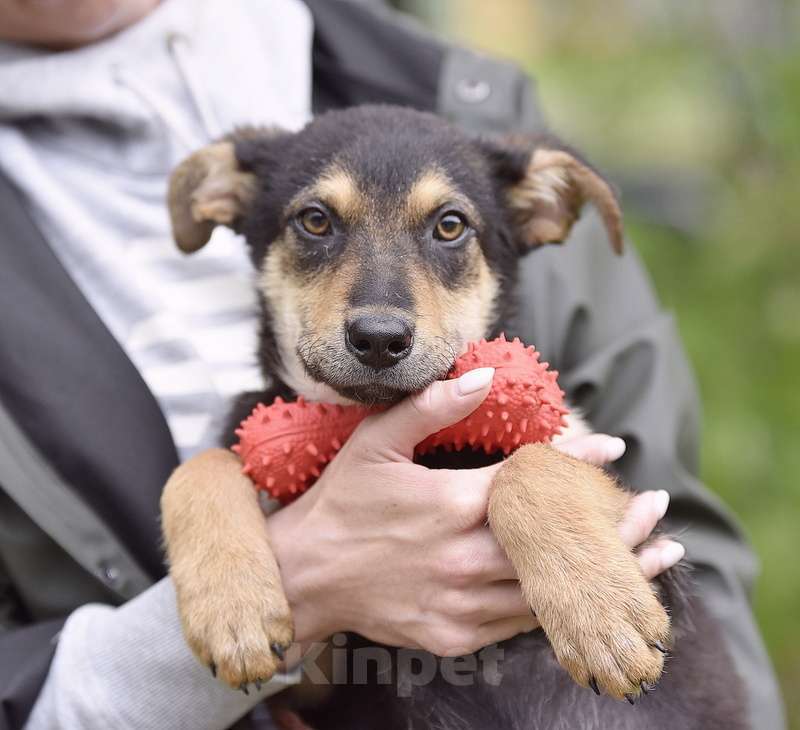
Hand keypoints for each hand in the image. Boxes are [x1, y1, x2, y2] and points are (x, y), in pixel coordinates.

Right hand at [267, 368, 683, 655]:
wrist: (305, 577)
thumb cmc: (341, 503)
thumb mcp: (375, 442)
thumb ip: (432, 407)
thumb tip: (482, 379)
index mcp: (449, 504)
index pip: (531, 480)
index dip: (576, 462)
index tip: (612, 450)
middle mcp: (464, 557)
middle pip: (557, 542)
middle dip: (616, 525)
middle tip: (657, 509)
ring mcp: (462, 603)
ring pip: (550, 589)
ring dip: (605, 571)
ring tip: (653, 555)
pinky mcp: (456, 635)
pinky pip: (522, 622)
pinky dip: (560, 604)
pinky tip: (591, 592)